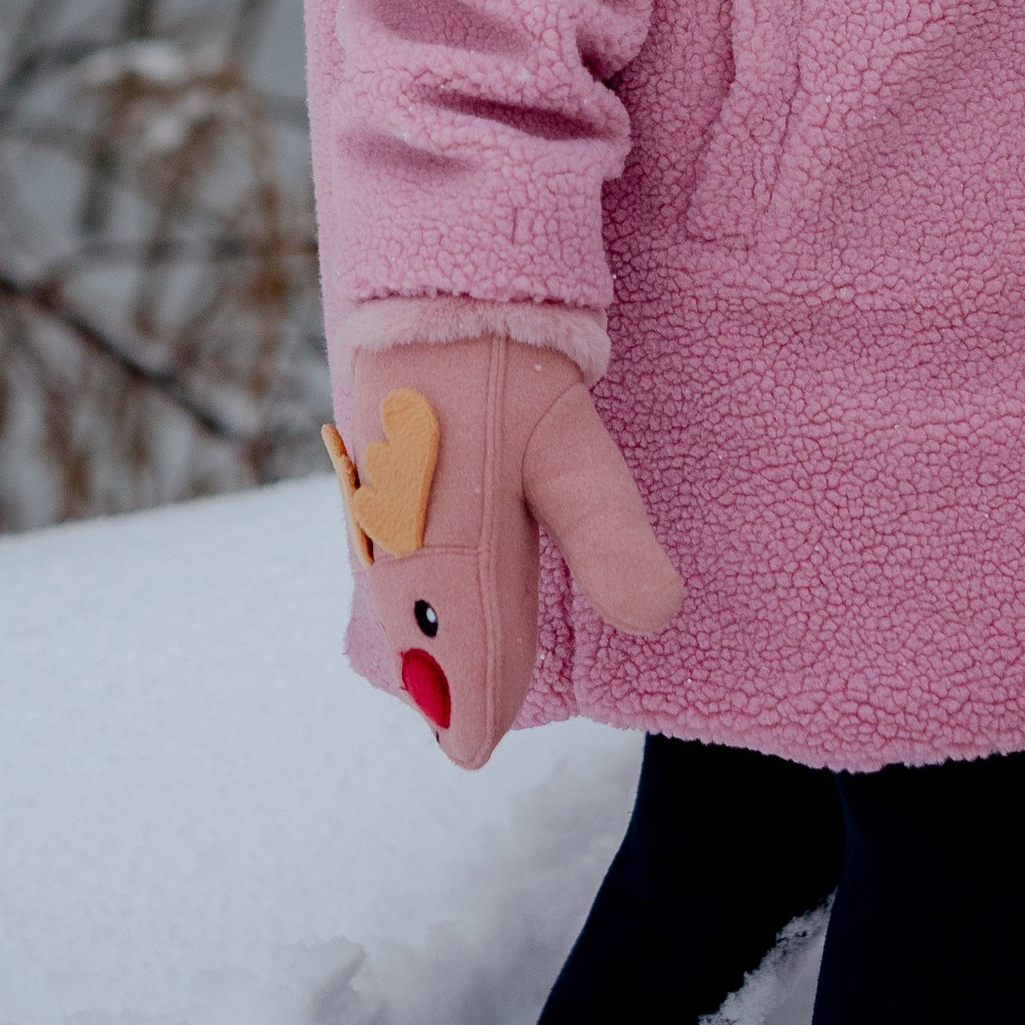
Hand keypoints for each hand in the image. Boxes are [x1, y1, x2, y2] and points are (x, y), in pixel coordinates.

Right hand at [326, 334, 682, 768]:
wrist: (428, 273)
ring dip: (415, 639)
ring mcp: (377, 497)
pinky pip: (381, 550)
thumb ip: (607, 535)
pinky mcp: (369, 462)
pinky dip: (396, 591)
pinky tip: (402, 593)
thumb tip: (655, 618)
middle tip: (459, 738)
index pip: (463, 649)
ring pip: (394, 593)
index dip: (472, 703)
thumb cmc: (507, 358)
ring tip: (431, 685)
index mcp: (451, 545)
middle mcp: (401, 534)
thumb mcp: (572, 445)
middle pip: (419, 630)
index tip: (473, 752)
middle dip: (441, 681)